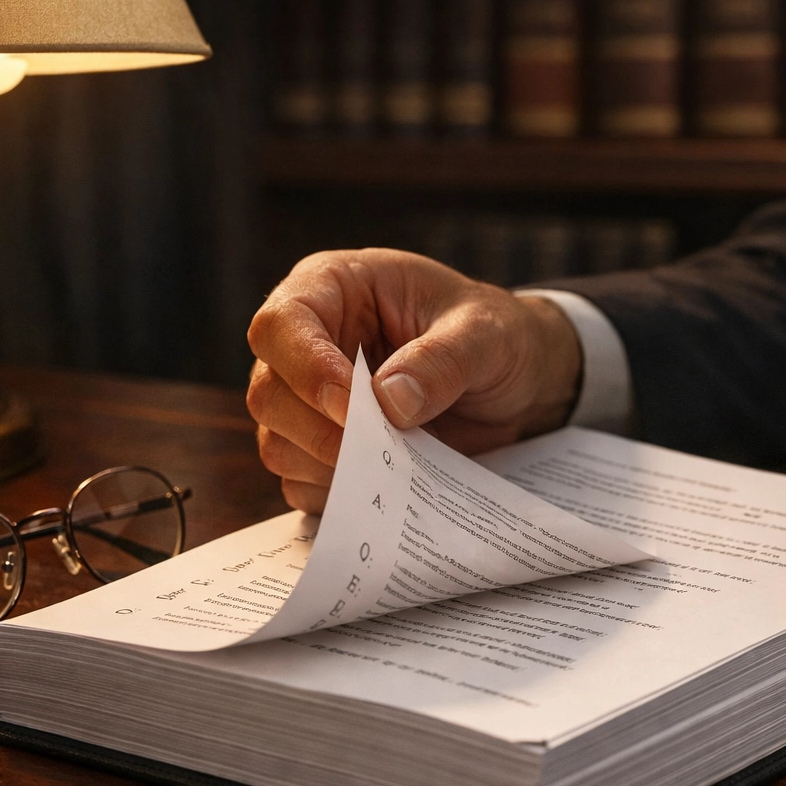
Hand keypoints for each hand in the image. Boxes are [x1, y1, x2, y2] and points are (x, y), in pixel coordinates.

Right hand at [246, 249, 580, 512]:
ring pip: (278, 444)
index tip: (353, 409)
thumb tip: (390, 403)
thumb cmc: (495, 335)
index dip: (307, 370)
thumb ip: (443, 361)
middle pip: (268, 393)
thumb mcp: (486, 334)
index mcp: (334, 289)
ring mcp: (309, 401)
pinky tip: (385, 489)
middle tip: (382, 451)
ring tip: (394, 469)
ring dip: (329, 468)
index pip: (281, 324)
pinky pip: (303, 484)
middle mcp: (309, 344)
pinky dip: (338, 495)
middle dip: (320, 432)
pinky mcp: (324, 449)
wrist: (517, 380)